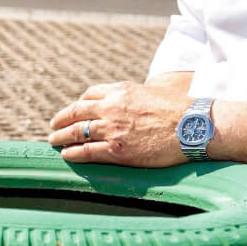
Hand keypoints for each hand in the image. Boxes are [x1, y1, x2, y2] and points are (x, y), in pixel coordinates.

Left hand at [47, 81, 189, 166]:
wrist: (193, 126)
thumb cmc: (179, 109)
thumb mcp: (152, 91)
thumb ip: (135, 96)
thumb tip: (131, 101)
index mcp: (120, 90)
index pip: (89, 95)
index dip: (78, 104)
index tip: (73, 110)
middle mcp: (112, 107)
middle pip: (77, 112)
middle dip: (61, 120)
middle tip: (53, 126)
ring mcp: (113, 129)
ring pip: (77, 132)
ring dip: (62, 137)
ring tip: (54, 142)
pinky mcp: (118, 151)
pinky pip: (87, 151)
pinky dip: (73, 153)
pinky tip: (67, 155)